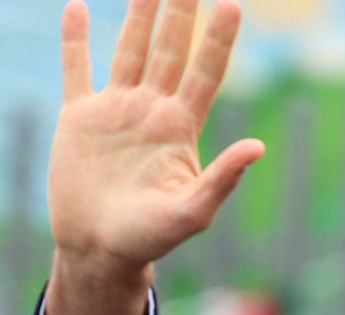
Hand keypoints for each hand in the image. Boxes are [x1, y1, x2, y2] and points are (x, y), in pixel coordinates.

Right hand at [44, 0, 263, 314]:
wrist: (99, 249)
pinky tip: (77, 7)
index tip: (232, 5)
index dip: (218, 40)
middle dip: (181, 14)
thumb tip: (258, 147)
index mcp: (181, 127)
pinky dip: (74, 40)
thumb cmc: (150, 237)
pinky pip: (76, 69)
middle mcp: (152, 111)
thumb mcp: (191, 211)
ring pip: (130, 51)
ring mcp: (116, 110)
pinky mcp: (80, 119)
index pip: (205, 73)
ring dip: (139, 16)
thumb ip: (222, 179)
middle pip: (171, 51)